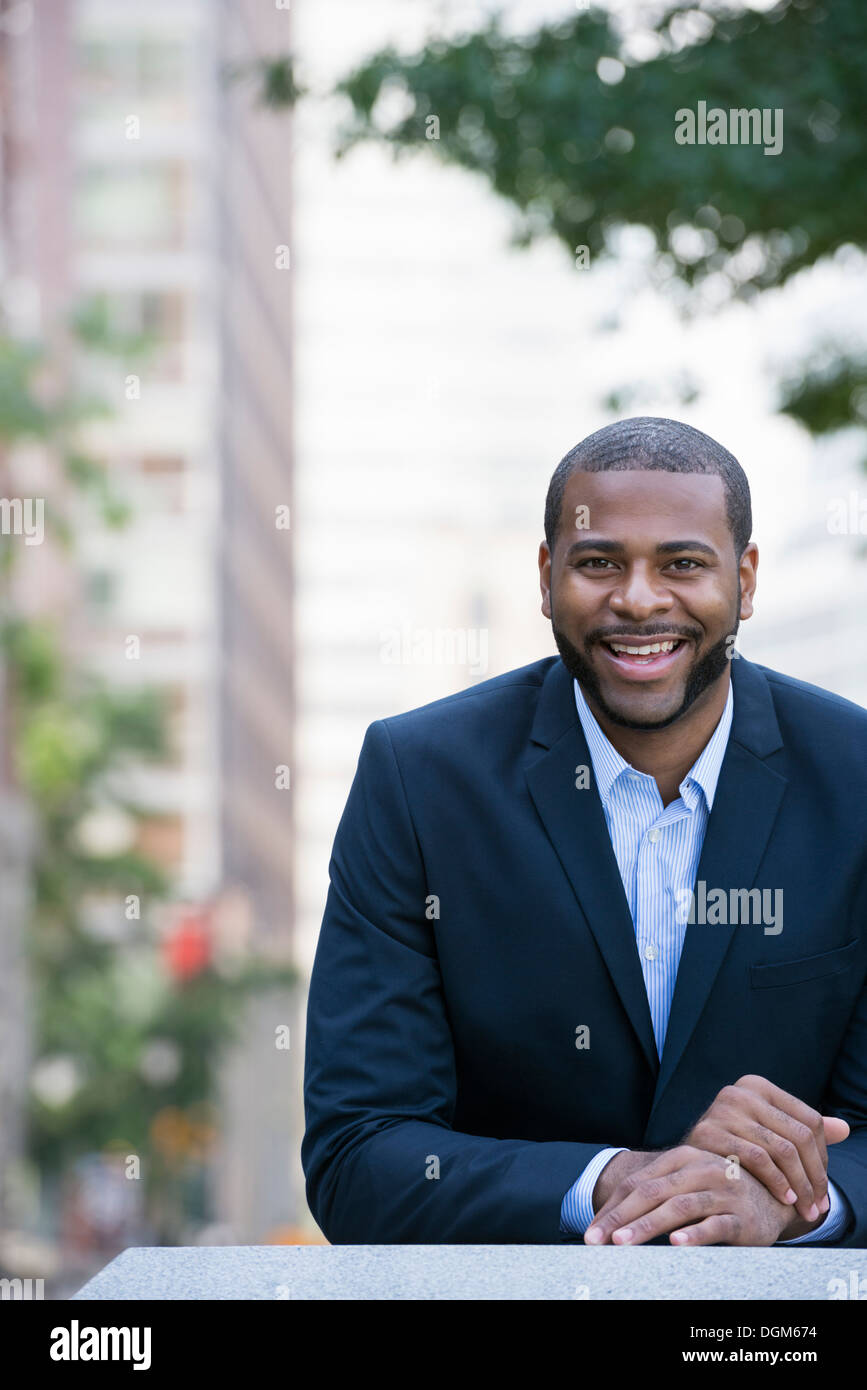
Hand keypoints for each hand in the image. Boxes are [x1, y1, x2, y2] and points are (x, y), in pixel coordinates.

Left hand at [585, 1145, 794, 1246]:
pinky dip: (695, 1234)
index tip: (591, 1233)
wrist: (774, 1195)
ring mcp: (722, 1192)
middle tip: (596, 1240)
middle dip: (619, 1218)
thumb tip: (609, 1220)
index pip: (638, 1183)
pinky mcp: (742, 1217)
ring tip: (623, 1242)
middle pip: (652, 1193)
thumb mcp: (687, 1183)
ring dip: (647, 1226)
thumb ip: (656, 1192)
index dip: (610, 1208)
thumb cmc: (719, 1191)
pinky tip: (677, 1244)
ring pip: (678, 1208)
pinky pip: (715, 1225)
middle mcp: (700, 1169)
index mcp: (682, 1157)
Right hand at [682, 1074, 848, 1223]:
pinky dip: (776, 1182)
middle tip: (818, 1206)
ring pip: (781, 1150)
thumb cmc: (735, 1149)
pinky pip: (757, 1159)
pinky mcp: (708, 1131)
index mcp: (758, 1086)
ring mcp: (722, 1109)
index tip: (823, 1188)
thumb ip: (803, 1130)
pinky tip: (784, 1198)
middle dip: (813, 1177)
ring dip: (798, 1185)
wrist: (687, 1164)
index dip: (823, 1159)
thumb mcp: (770, 1134)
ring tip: (804, 1208)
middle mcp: (740, 1091)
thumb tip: (844, 1128)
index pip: (809, 1121)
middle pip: (798, 1137)